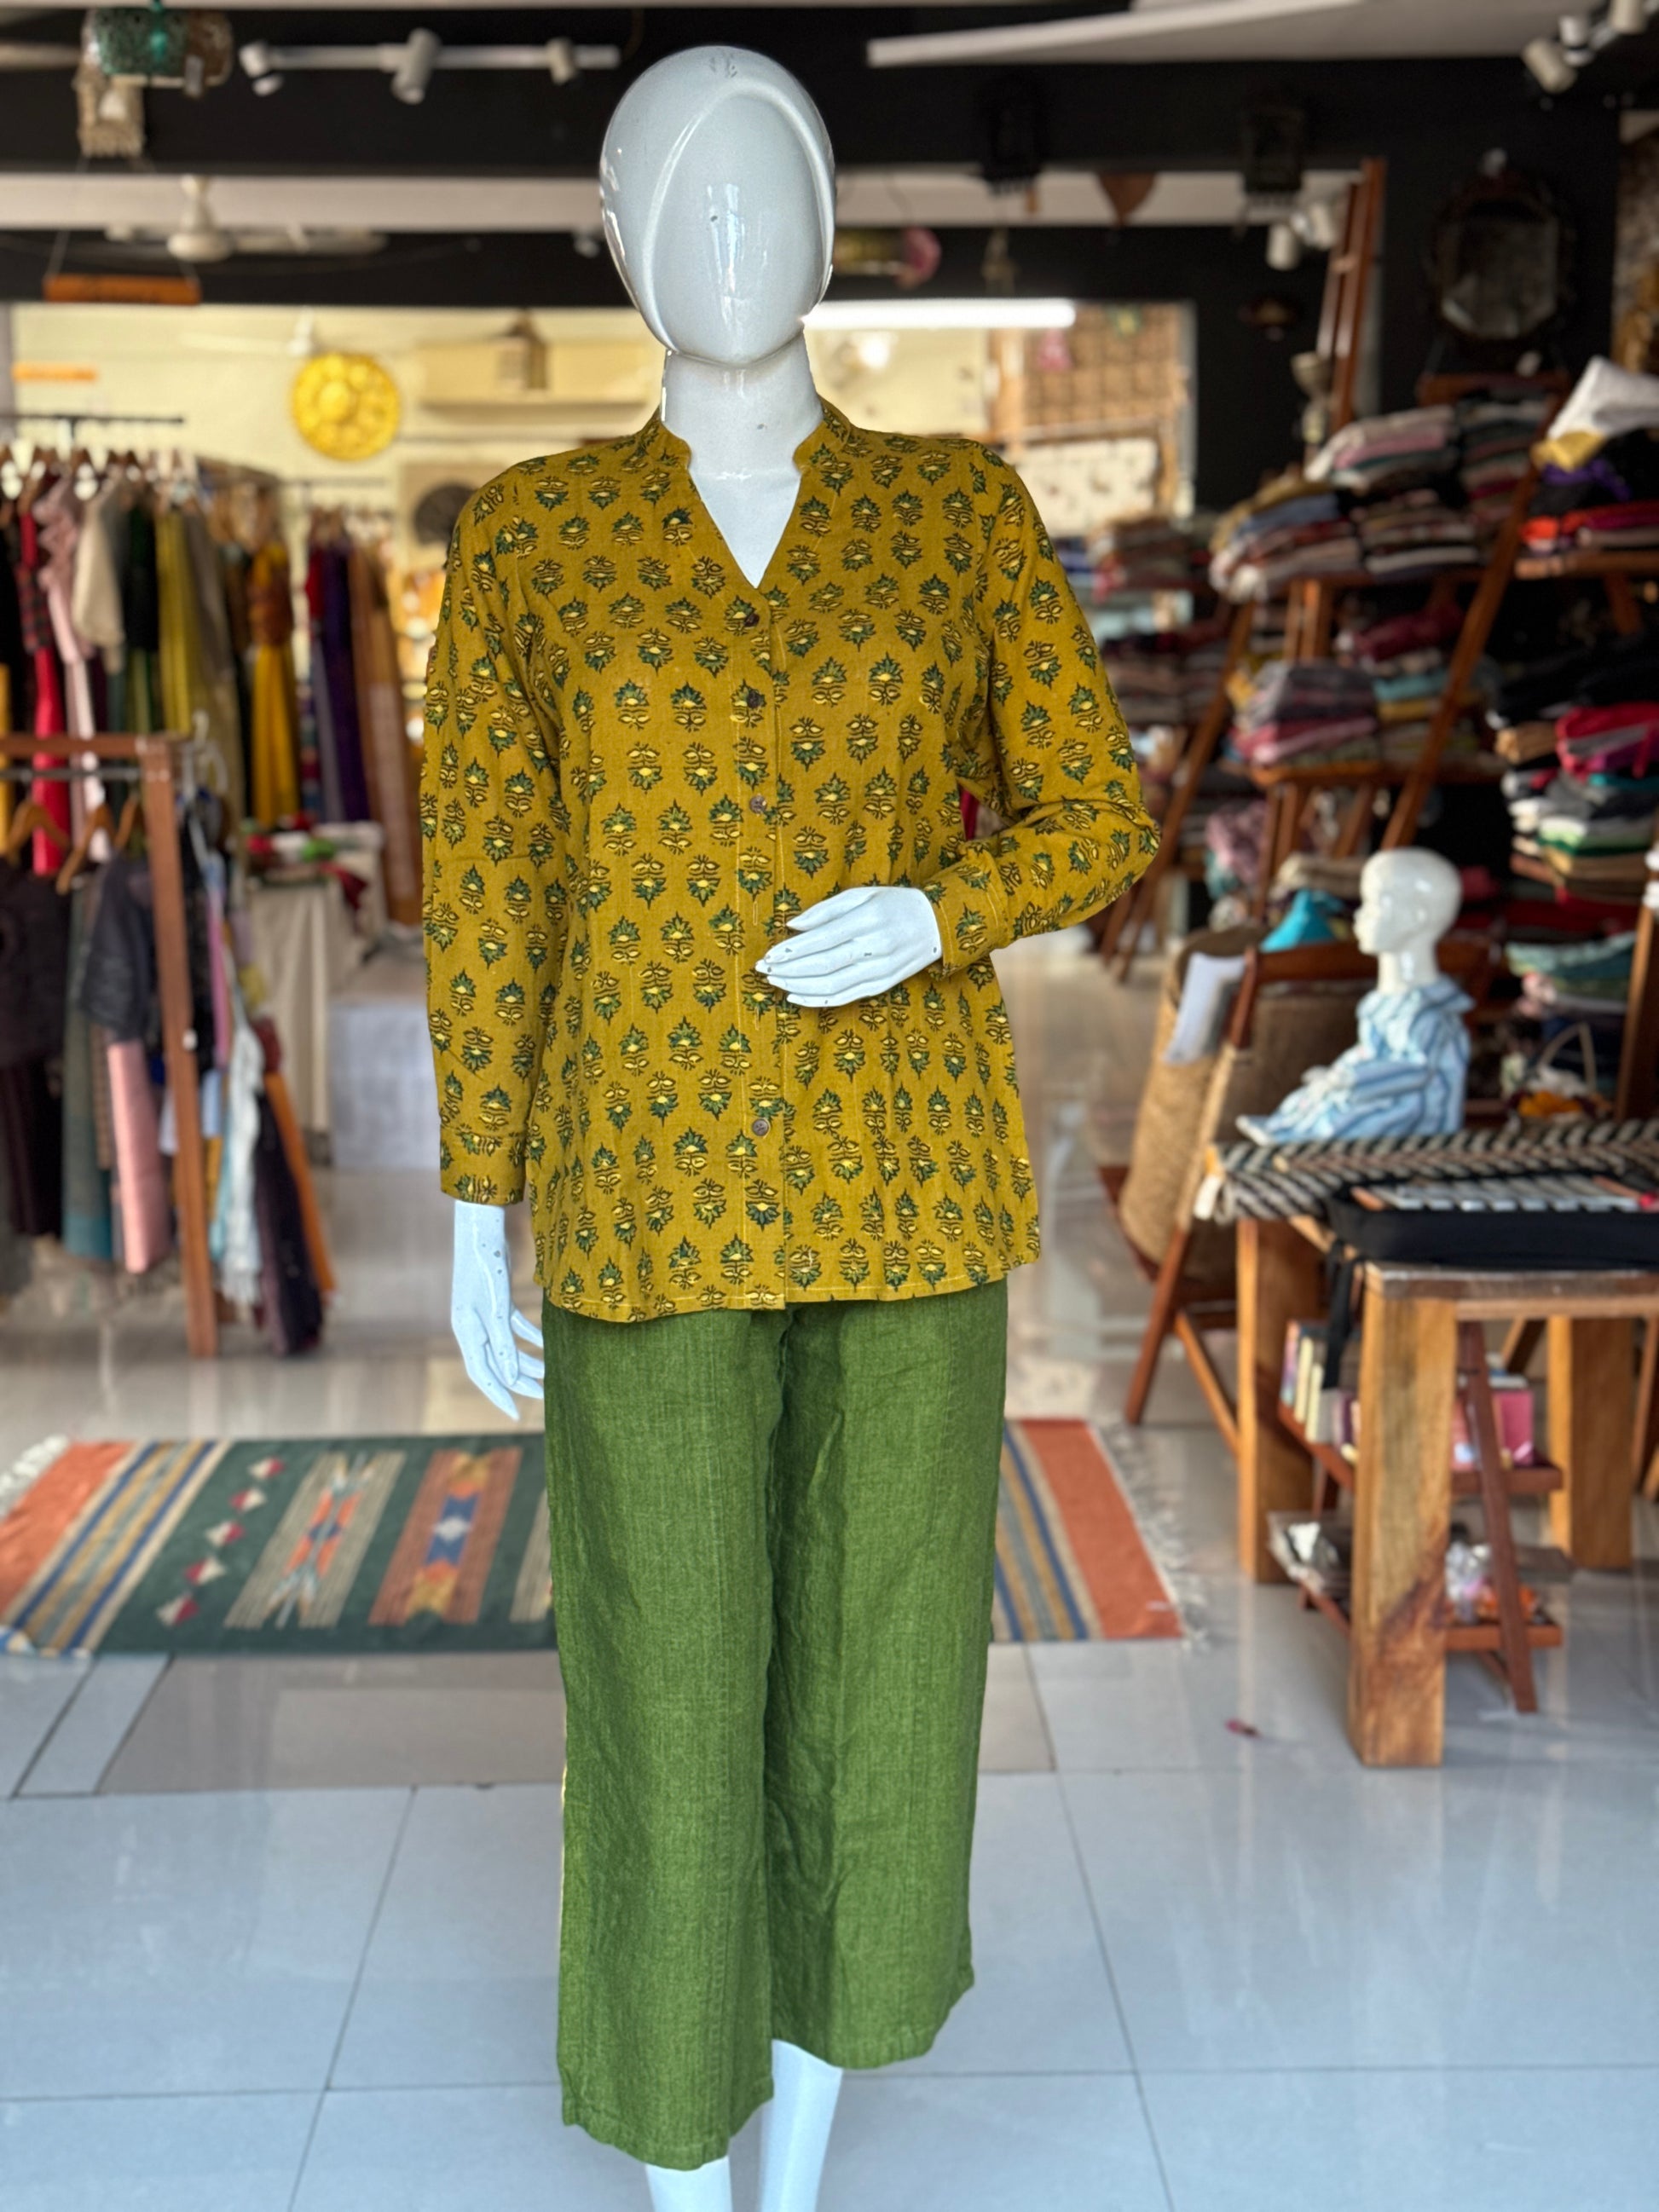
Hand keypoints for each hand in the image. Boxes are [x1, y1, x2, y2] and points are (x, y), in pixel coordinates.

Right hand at [451, 1198, 544, 1420]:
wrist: (482, 1231)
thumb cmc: (486, 1269)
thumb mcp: (496, 1309)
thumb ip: (501, 1344)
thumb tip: (510, 1376)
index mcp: (467, 1332)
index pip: (482, 1374)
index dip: (499, 1395)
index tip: (516, 1415)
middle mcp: (473, 1326)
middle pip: (496, 1363)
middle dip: (519, 1381)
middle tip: (544, 1397)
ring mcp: (484, 1314)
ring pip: (507, 1346)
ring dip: (527, 1359)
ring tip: (550, 1373)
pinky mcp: (497, 1300)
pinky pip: (513, 1326)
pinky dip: (529, 1335)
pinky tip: (545, 1344)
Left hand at [756, 885, 941, 1006]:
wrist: (938, 924)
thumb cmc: (894, 904)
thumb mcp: (862, 894)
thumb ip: (826, 909)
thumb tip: (792, 926)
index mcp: (868, 919)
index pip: (822, 939)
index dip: (792, 950)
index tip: (769, 955)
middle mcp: (875, 947)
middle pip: (823, 964)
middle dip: (789, 969)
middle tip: (763, 970)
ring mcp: (880, 970)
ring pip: (831, 985)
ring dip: (798, 985)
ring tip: (775, 982)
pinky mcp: (883, 985)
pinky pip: (845, 997)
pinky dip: (818, 1000)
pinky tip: (796, 997)